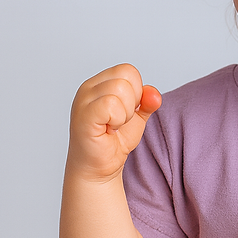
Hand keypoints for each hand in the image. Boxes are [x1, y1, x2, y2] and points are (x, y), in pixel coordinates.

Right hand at [67, 64, 160, 182]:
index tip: (127, 110)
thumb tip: (154, 94)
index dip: (137, 91)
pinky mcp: (83, 117)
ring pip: (119, 88)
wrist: (100, 168)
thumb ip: (148, 101)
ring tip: (113, 125)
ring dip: (125, 113)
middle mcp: (88, 88)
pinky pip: (110, 104)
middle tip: (119, 120)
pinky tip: (109, 129)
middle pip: (125, 77)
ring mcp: (83, 102)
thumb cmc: (114, 140)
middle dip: (132, 103)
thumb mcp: (138, 116)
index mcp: (100, 83)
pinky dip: (117, 119)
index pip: (128, 70)